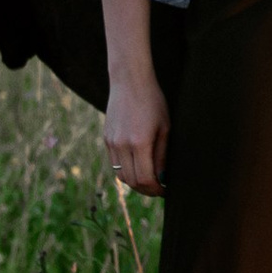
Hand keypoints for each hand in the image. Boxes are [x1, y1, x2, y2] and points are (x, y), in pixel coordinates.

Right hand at [103, 63, 169, 194]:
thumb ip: (162, 155)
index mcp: (139, 143)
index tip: (165, 191)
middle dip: (146, 189)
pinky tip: (138, 165)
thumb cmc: (153, 102)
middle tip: (159, 189)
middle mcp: (121, 145)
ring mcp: (111, 142)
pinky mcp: (106, 139)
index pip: (144, 179)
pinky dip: (126, 170)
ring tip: (149, 180)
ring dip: (135, 182)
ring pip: (121, 175)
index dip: (156, 190)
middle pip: (132, 181)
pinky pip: (115, 163)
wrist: (129, 81)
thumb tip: (162, 178)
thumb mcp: (165, 128)